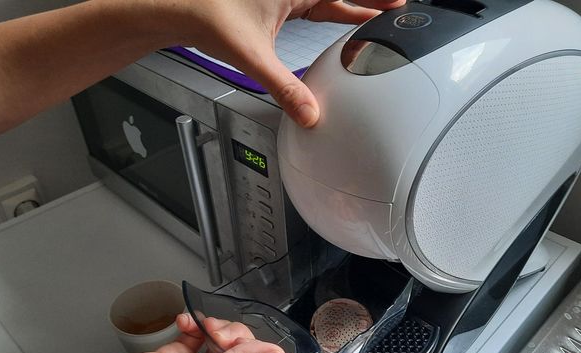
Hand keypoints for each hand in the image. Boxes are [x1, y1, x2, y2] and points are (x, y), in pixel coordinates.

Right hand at [56, 315, 285, 352]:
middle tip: (215, 333)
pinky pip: (193, 335)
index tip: (238, 342)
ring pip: (218, 340)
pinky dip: (192, 323)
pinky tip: (184, 323)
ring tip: (199, 325)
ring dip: (212, 325)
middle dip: (231, 334)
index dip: (254, 352)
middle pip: (240, 352)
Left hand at [156, 0, 405, 126]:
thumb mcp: (253, 56)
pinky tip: (347, 19)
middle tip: (399, 8)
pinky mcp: (279, 0)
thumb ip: (283, 88)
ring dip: (355, 5)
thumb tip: (308, 113)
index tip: (399, 2)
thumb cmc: (208, 17)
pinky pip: (318, 3)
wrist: (181, 8)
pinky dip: (335, 11)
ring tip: (381, 16)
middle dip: (371, 0)